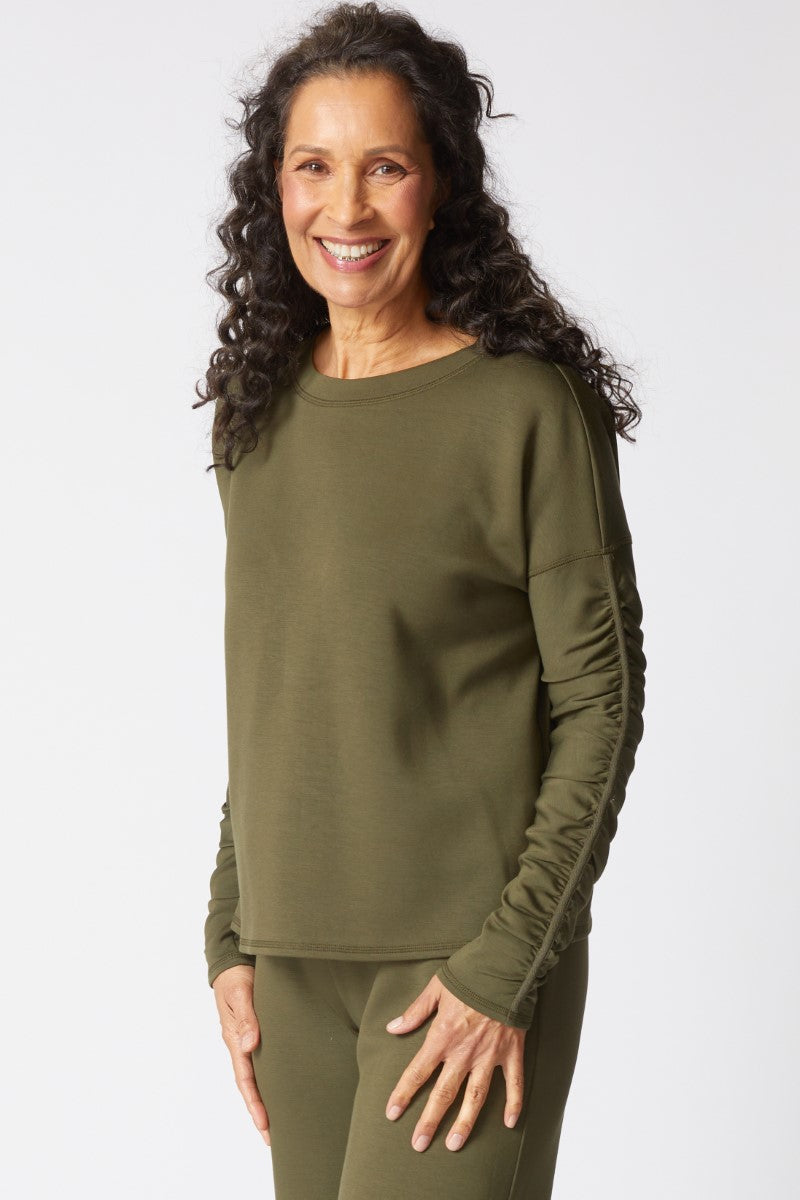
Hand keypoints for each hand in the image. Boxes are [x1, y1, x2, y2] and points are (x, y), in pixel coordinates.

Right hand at [212, 963, 270, 1145]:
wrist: (234, 964)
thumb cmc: (236, 978)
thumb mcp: (240, 993)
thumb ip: (246, 1017)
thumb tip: (248, 1044)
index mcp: (234, 1039)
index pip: (244, 1078)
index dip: (254, 1101)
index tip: (264, 1122)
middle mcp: (240, 1045)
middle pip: (250, 1085)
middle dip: (259, 1111)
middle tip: (271, 1137)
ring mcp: (248, 1041)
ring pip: (257, 1076)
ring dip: (265, 1098)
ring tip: (279, 1123)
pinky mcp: (258, 1034)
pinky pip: (263, 1062)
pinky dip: (270, 1079)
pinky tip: (283, 1088)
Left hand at [384, 973, 524, 1151]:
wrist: (505, 967)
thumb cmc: (469, 974)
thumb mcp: (436, 989)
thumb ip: (415, 1012)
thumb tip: (393, 1028)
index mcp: (442, 1036)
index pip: (417, 1072)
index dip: (403, 1094)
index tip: (392, 1114)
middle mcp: (464, 1052)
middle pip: (444, 1093)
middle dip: (430, 1120)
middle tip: (419, 1144)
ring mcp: (490, 1055)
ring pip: (476, 1097)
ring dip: (465, 1122)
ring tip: (455, 1145)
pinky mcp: (512, 1052)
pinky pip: (514, 1084)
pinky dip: (514, 1104)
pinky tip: (511, 1124)